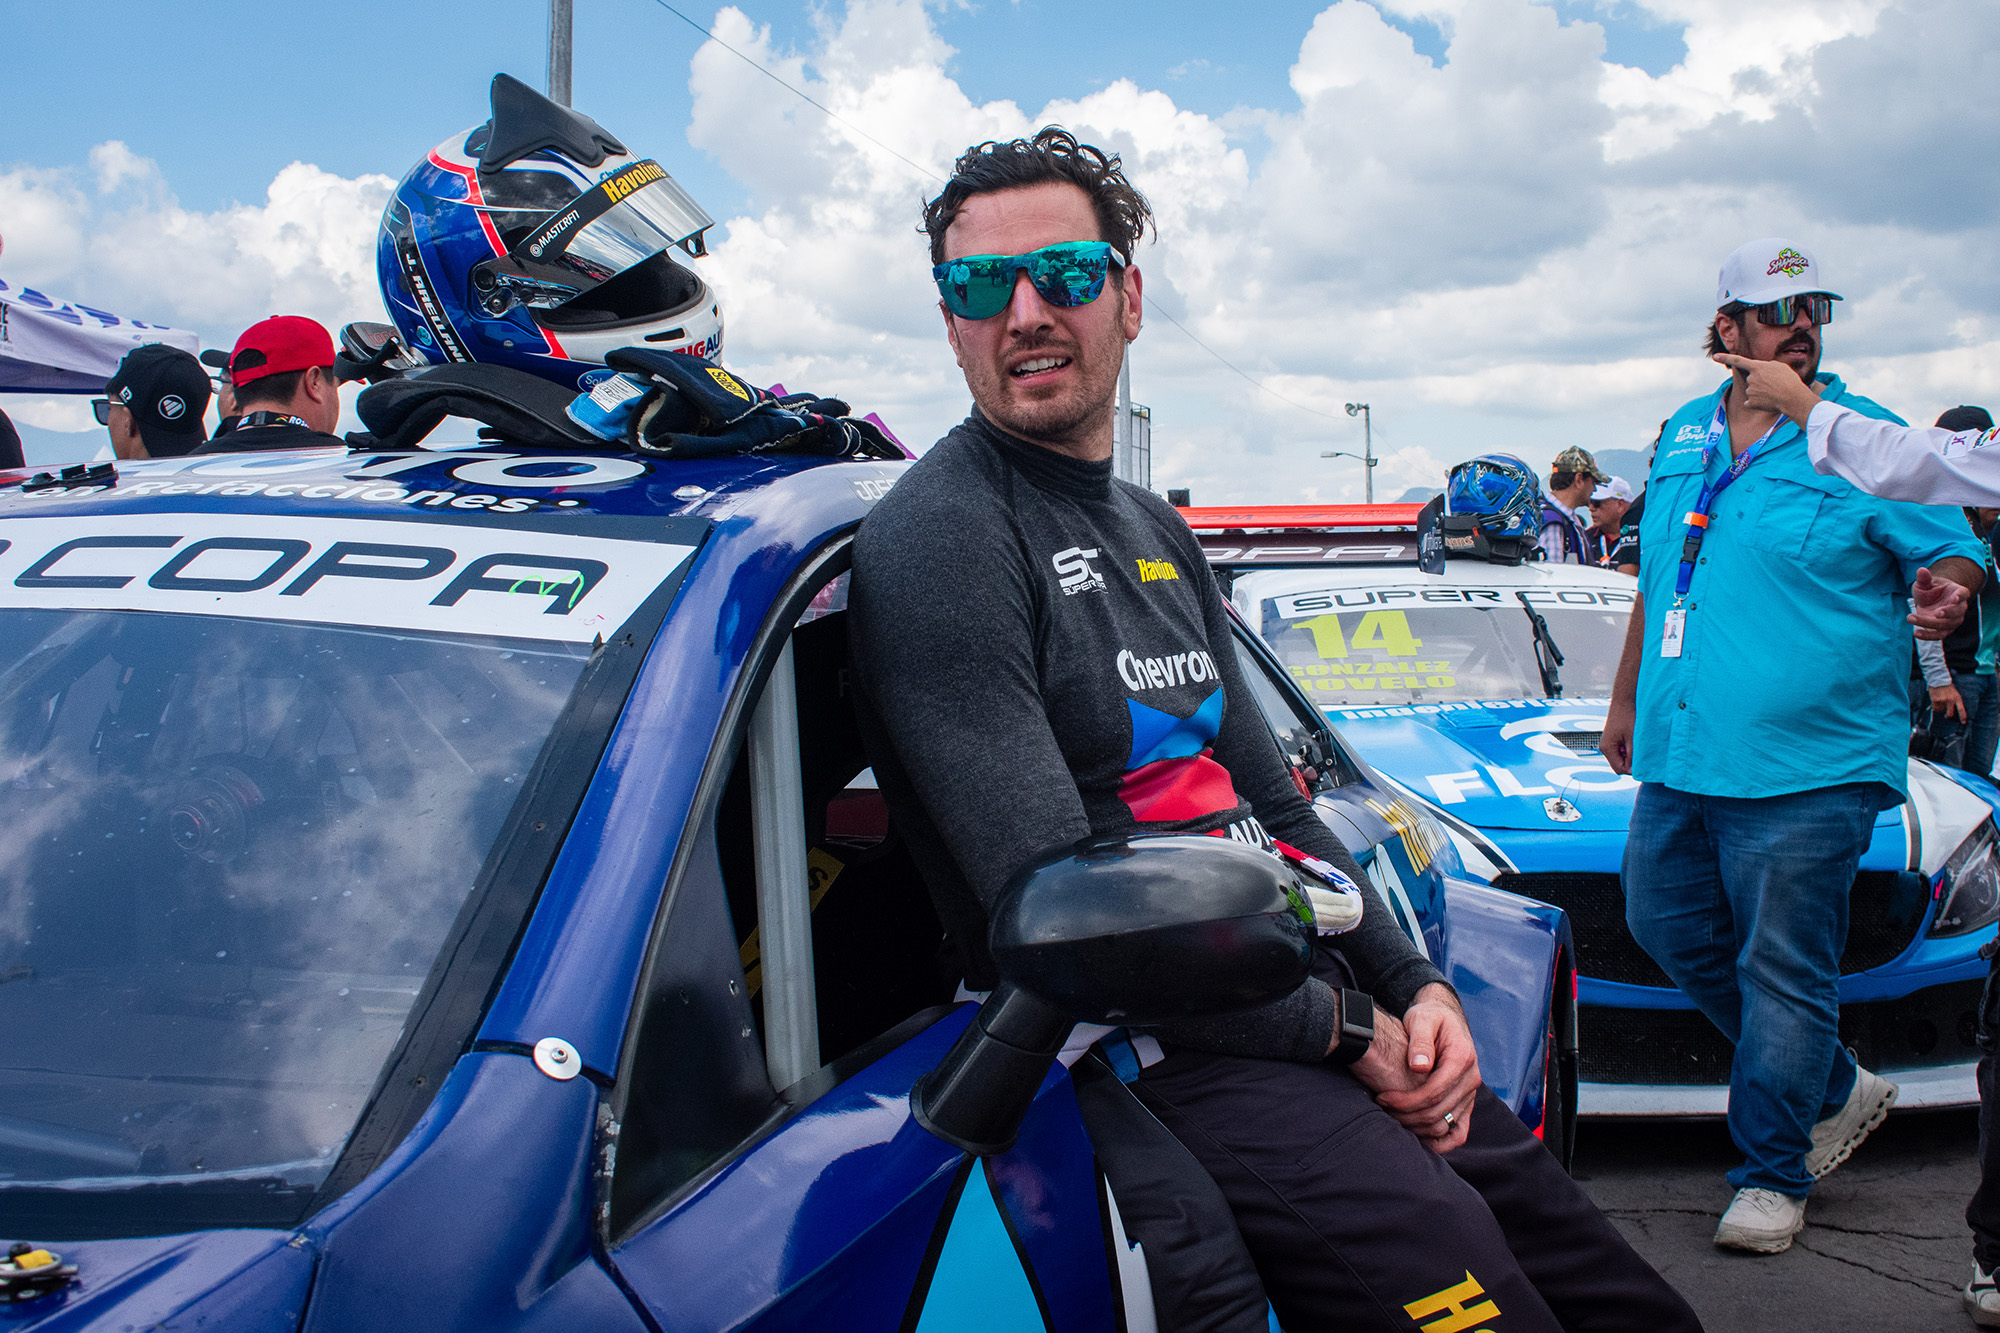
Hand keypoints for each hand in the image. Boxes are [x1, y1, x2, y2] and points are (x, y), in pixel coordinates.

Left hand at [1352, 984, 1480, 1153]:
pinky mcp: (1466, 1102)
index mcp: (1462, 1058)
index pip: (1434, 1091)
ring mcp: (1471, 1093)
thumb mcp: (1421, 1019)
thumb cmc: (1429, 1017)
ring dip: (1418, 1128)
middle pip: (1439, 1112)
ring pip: (1447, 1125)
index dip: (1406, 1100)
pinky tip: (1416, 1137)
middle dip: (1407, 1115)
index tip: (1382, 1098)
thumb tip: (1420, 1067)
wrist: (1445, 1019)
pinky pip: (1459, 1132)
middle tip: (1382, 1108)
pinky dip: (1440, 1141)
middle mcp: (1472, 1079)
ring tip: (1393, 1118)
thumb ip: (1420, 1041)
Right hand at [1601, 695, 1635, 774]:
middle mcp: (1605, 747)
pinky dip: (1628, 749)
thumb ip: (1631, 756)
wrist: (1624, 701)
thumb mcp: (1632, 739)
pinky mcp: (1612, 740)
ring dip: (1630, 755)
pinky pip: (1620, 751)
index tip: (1643, 765)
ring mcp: (1608, 743)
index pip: (1619, 769)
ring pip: (1620, 758)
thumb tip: (1632, 771)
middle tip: (1642, 754)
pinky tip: (1634, 741)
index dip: (1631, 770)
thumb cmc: (1627, 717)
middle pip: (1619, 765)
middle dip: (1631, 763)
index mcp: (1607, 748)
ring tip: (1637, 745)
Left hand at [1711, 351, 1822, 421]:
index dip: (1726, 358)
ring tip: (1775, 393)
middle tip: (1776, 385)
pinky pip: (1751, 402)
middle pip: (1752, 379)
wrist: (1793, 398)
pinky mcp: (1750, 403)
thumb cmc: (1789, 381)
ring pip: (1752, 391)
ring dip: (1761, 392)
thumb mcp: (1780, 367)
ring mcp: (1749, 391)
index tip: (1714, 356)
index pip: (1738, 360)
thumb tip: (1760, 372)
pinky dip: (1758, 403)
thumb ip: (1766, 366)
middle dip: (1761, 382)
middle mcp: (1750, 379)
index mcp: (1757, 367)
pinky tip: (1768, 402)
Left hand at [1911, 566, 1971, 639]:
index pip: (1963, 594)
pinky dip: (1928, 635)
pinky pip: (1939, 635)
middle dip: (1946, 613)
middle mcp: (1959, 607)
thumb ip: (1924, 579)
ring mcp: (1953, 620)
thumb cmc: (1930, 591)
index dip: (1960, 596)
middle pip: (1956, 612)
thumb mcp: (1924, 584)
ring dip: (1929, 624)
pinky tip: (1916, 633)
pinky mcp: (1945, 629)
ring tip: (1911, 618)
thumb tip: (1921, 570)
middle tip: (1934, 613)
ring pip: (1946, 625)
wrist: (1929, 601)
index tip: (1954, 598)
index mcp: (1958, 593)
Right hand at [1932, 683, 1968, 723]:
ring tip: (1940, 702)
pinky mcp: (1935, 700)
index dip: (1963, 717)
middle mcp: (1950, 700)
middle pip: (1950, 714)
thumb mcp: (1955, 693)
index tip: (1963, 723)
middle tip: (1946, 715)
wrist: (1939, 680)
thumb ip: (1955, 701)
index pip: (1961, 710)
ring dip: (1940, 709)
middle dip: (1948, 716)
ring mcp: (1942, 701)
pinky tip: (1936, 702)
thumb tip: (1953, 712)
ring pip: (1941, 711)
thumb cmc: (1948, 687)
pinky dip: (1935, 707)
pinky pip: (1935, 708)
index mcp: (1957, 698)